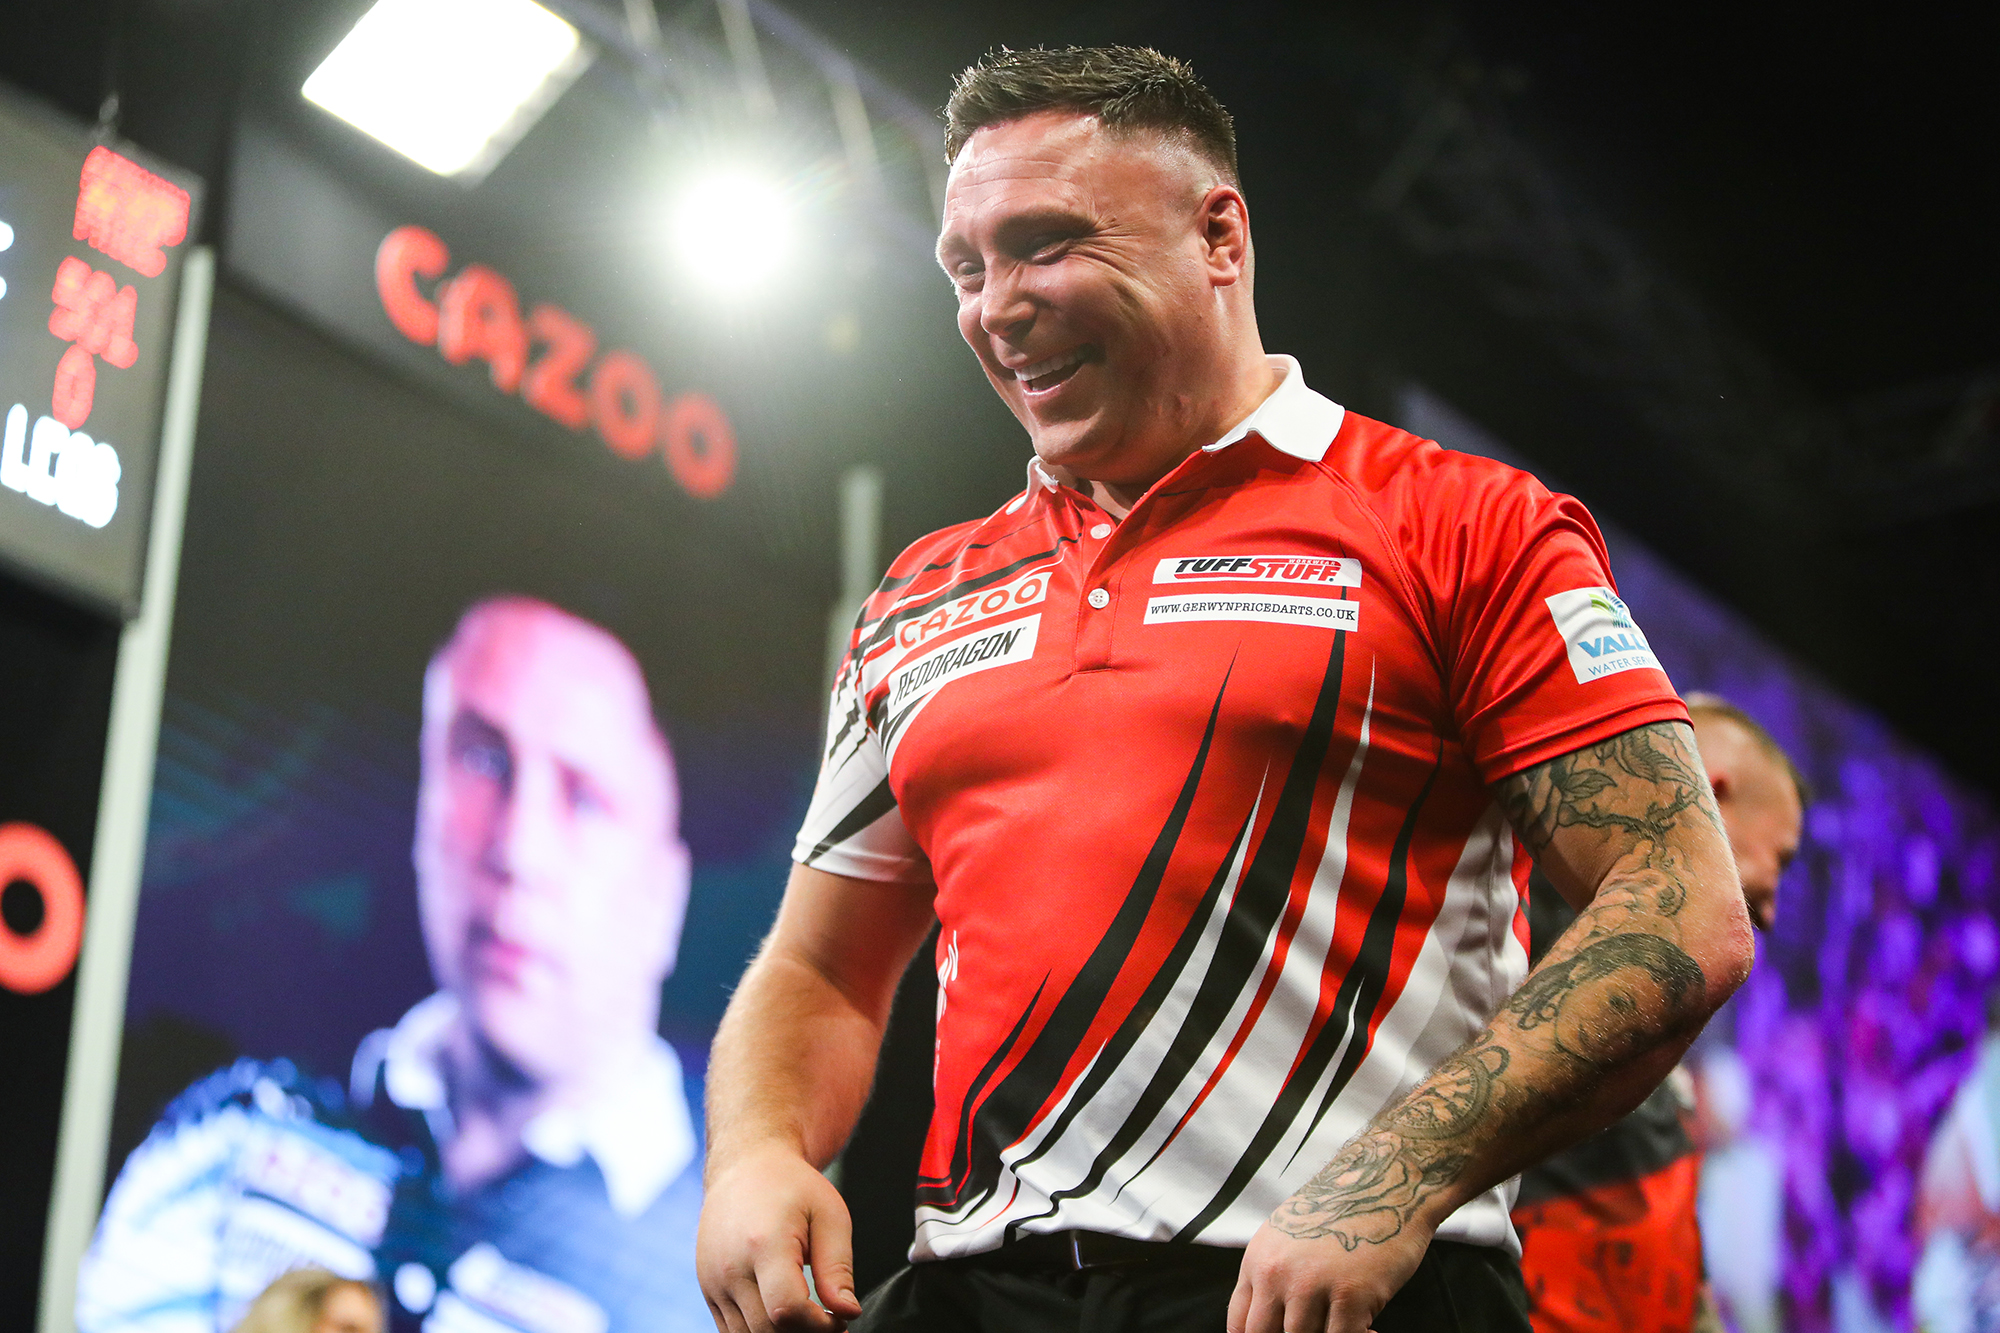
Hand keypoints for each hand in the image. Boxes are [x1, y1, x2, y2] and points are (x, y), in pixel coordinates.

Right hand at [697, 1147, 863, 1332]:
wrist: (745, 1166)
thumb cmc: (792, 1186)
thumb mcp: (828, 1215)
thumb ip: (837, 1267)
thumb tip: (847, 1312)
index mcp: (763, 1244)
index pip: (786, 1310)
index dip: (819, 1327)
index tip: (839, 1319)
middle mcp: (730, 1267)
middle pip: (767, 1330)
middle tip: (830, 1323)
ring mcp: (713, 1281)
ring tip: (809, 1320)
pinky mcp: (708, 1290)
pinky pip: (732, 1331)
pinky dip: (760, 1332)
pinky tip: (785, 1318)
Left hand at [1226, 1133, 1438, 1332]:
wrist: (1381, 1181)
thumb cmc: (1339, 1210)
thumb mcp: (1287, 1236)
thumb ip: (1273, 1277)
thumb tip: (1272, 1323)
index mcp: (1258, 1261)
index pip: (1240, 1326)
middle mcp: (1277, 1274)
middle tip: (1316, 1331)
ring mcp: (1311, 1286)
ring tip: (1345, 1325)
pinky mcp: (1350, 1295)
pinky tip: (1370, 1328)